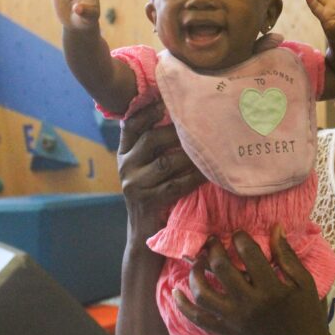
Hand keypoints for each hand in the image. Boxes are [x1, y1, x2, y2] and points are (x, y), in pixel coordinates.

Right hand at [117, 101, 204, 220]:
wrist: (144, 234)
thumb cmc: (153, 194)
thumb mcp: (146, 167)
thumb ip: (154, 145)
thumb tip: (178, 114)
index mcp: (124, 153)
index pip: (131, 125)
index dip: (147, 110)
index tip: (165, 99)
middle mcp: (125, 166)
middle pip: (151, 140)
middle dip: (177, 131)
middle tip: (200, 124)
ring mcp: (134, 185)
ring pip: (166, 162)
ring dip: (190, 155)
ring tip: (209, 146)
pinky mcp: (147, 201)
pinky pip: (176, 184)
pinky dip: (195, 177)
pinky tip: (208, 172)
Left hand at [175, 225, 334, 334]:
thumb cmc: (307, 317)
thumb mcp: (304, 284)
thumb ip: (287, 256)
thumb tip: (276, 228)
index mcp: (271, 288)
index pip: (248, 253)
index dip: (240, 237)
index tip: (238, 233)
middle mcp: (249, 303)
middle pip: (221, 267)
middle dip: (214, 248)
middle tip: (213, 240)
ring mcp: (234, 319)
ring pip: (203, 293)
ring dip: (195, 272)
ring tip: (197, 260)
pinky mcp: (226, 332)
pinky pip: (198, 319)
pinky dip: (183, 306)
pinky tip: (176, 291)